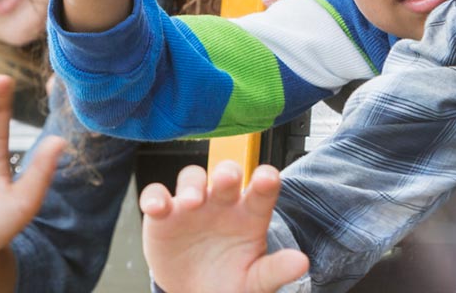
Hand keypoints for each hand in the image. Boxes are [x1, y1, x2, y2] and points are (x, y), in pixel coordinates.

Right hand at [140, 161, 309, 292]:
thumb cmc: (230, 283)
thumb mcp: (255, 282)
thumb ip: (275, 270)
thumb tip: (301, 262)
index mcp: (250, 216)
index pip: (262, 192)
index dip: (265, 181)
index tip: (268, 177)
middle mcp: (222, 204)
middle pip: (226, 175)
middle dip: (226, 174)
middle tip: (226, 180)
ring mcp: (192, 206)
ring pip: (191, 178)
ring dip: (191, 184)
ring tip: (192, 202)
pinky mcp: (164, 216)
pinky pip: (156, 196)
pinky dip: (154, 197)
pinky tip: (157, 207)